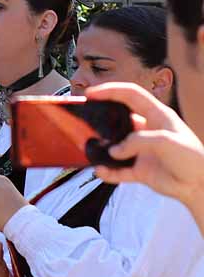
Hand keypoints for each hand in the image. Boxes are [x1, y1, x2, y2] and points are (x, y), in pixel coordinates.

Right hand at [88, 83, 203, 205]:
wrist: (200, 186)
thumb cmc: (192, 159)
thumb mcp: (165, 141)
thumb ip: (136, 142)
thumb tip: (114, 150)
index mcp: (156, 115)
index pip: (130, 95)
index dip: (110, 90)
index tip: (92, 93)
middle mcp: (146, 130)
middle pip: (118, 118)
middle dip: (100, 117)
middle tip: (84, 118)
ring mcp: (141, 150)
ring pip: (114, 144)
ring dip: (102, 147)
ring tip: (90, 148)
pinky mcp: (139, 169)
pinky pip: (117, 169)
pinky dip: (107, 171)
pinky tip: (101, 171)